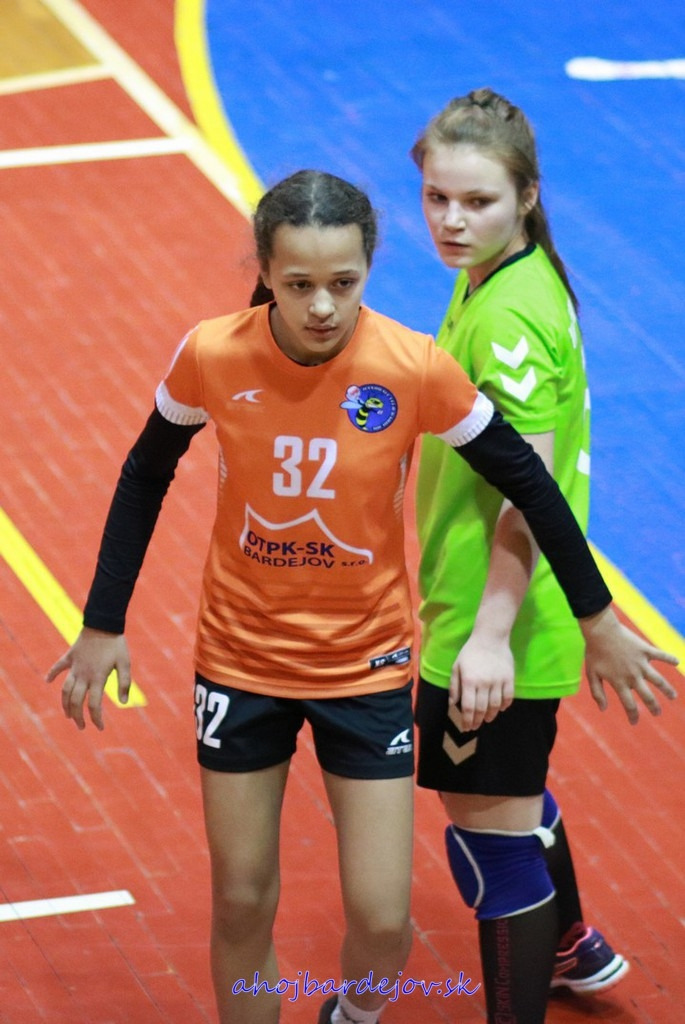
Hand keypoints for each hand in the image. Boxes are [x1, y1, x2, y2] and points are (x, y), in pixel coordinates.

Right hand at [46, 628, 130, 730]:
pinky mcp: (70, 656)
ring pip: (65, 689)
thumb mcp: (125, 663)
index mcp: (97, 678)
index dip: (96, 719)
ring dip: (65, 704)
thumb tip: (124, 702)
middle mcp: (83, 675)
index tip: (100, 728)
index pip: (94, 705)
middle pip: (76, 702)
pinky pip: (58, 667)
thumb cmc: (116, 644)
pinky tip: (47, 681)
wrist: (103, 623)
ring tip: (68, 715)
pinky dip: (52, 674)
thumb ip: (124, 683)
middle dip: (77, 717)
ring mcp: (75, 666)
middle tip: (81, 727)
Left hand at [450, 634, 514, 731]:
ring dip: (490, 716)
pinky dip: (504, 706)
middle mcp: (484, 684)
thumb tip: (452, 704)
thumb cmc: (470, 652)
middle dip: (477, 721)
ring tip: (486, 720)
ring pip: (495, 706)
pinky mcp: (509, 679)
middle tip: (475, 727)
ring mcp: (498, 682)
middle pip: (481, 709)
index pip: (468, 707)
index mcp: (469, 681)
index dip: (467, 720)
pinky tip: (500, 709)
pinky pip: (508, 697)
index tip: (466, 727)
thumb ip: (454, 686)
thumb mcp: (457, 667)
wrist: (490, 638)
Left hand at [580, 606, 677, 723]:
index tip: (634, 722)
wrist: (600, 631)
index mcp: (620, 682)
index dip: (632, 715)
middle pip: (647, 696)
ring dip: (667, 689)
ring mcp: (641, 663)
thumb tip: (603, 709)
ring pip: (658, 680)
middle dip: (654, 707)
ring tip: (673, 697)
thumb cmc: (594, 652)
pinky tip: (677, 661)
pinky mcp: (645, 650)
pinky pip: (660, 655)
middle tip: (657, 713)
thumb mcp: (592, 674)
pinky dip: (669, 658)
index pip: (629, 704)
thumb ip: (597, 692)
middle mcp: (633, 675)